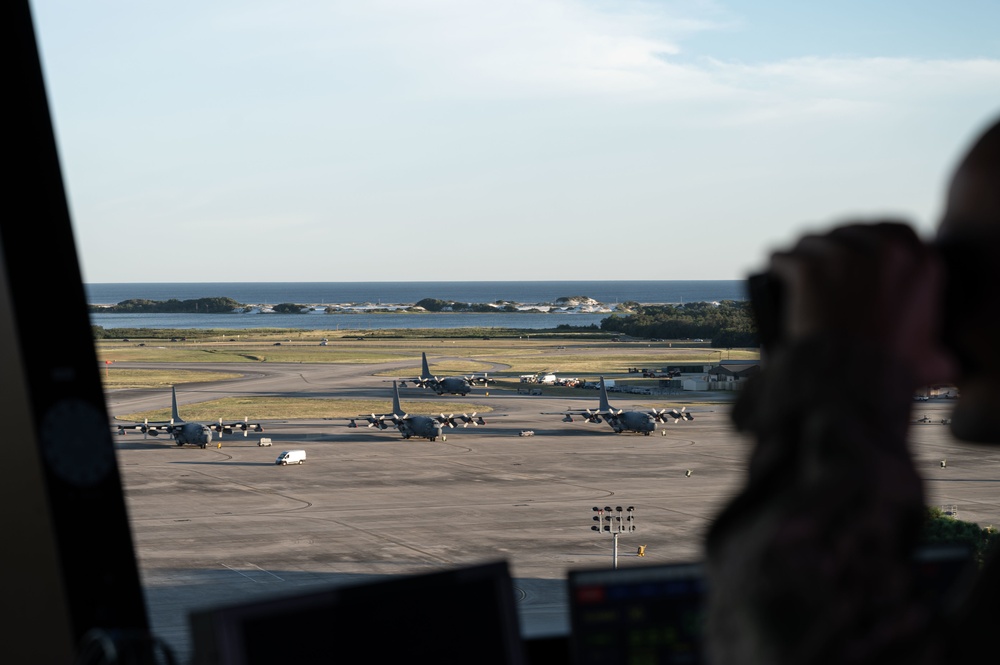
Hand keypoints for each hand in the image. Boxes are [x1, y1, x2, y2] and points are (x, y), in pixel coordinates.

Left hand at [767, 221, 955, 387]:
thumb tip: (941, 362)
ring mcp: (844, 254)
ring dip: (804, 252)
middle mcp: (885, 250)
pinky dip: (777, 263)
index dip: (872, 241)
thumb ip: (934, 347)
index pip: (896, 231)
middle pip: (850, 231)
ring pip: (814, 240)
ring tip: (793, 265)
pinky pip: (784, 256)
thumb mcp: (927, 357)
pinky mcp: (808, 265)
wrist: (851, 381)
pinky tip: (773, 269)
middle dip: (835, 243)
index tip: (858, 252)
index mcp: (920, 263)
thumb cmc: (887, 374)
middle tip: (821, 262)